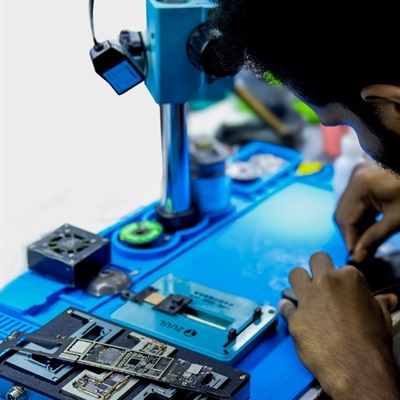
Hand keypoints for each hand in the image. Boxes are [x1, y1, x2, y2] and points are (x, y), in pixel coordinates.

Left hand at [279, 252, 399, 399]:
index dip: (339, 279)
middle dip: (316, 268)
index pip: (339, 267)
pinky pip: (285, 306)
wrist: (356, 368)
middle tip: (318, 281)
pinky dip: (287, 309)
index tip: (338, 289)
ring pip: (295, 274)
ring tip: (302, 293)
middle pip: (316, 259)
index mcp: (348, 278)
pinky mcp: (295, 316)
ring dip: (298, 282)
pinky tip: (292, 313)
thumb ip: (378, 303)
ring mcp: (308, 297)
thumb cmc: (371, 344)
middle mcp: (326, 282)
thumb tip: (386, 299)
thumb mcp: (381, 317)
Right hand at [334, 161, 399, 262]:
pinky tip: (370, 228)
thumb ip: (375, 237)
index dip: (351, 241)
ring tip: (367, 243)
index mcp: (361, 185)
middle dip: (351, 235)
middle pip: (343, 214)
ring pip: (347, 209)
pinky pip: (355, 201)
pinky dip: (361, 217)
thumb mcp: (398, 219)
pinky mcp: (363, 178)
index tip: (357, 258)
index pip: (347, 220)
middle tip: (362, 253)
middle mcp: (354, 178)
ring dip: (355, 227)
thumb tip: (358, 255)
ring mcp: (358, 176)